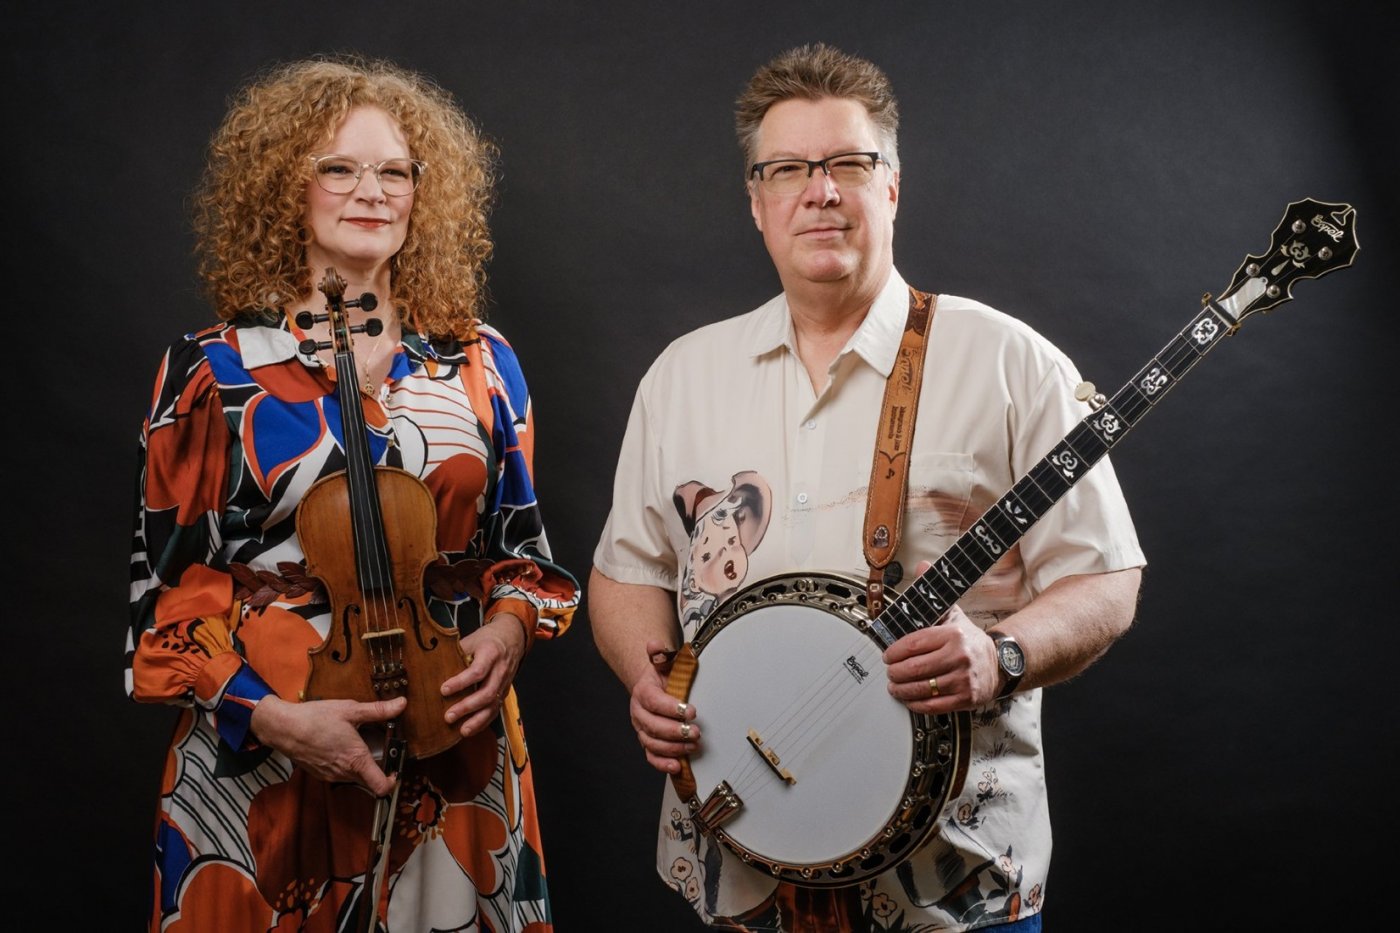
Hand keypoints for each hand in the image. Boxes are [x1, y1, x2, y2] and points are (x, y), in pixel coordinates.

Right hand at [250, 694, 406, 795]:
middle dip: (378, 768)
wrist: (283, 728)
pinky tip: (341, 747)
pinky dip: (346, 766)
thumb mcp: (351, 710)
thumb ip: (379, 710)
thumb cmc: (315, 718)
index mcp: (356, 759)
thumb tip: (402, 704)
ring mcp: (331, 776)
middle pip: (369, 782)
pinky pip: (340, 775)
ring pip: (355, 778)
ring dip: (361, 766)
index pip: (381, 787)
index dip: (393, 782)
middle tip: (379, 749)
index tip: (395, 769)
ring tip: (358, 744)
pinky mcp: (320, 775)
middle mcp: (344, 773)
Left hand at [440, 613, 526, 737]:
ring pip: (493, 705)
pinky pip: (495, 710)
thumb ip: (457, 653)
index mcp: (491, 653)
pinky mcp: (504, 692)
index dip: (461, 682)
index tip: (443, 690)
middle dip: (467, 707)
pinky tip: (470, 729)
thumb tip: (433, 666)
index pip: (477, 671)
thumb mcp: (472, 639)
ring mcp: (504, 683)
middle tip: (448, 716)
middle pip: (487, 692)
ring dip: (477, 720)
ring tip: (462, 730)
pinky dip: (483, 722)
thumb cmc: (488, 639)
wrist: (512, 637)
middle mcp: (500, 670)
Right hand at [628, 639, 697, 774]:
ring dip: (673, 747)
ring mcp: (642, 729)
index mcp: (643, 692)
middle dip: (675, 731)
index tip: (691, 710)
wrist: (653, 687)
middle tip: (695, 732)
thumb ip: (661, 654)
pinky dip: (663, 764)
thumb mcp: (665, 662)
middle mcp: (639, 713)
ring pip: (652, 743)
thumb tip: (654, 645)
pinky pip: (652, 756)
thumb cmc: (664, 676)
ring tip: (692, 746)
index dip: (672, 708)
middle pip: (653, 726)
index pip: (654, 702)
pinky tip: (677, 766)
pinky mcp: (648, 742)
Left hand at [883, 605, 1001, 711]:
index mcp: (952, 635)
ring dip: (902, 690)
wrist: (1000, 663)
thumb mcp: (954, 615)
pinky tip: (909, 700)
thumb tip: (921, 566)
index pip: (913, 644)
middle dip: (895, 672)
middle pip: (914, 668)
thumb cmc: (969, 641)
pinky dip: (916, 704)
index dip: (894, 652)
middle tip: (889, 673)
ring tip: (894, 687)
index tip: (887, 656)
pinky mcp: (966, 698)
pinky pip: (934, 706)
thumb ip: (934, 596)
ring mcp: (963, 679)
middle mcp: (959, 657)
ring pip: (922, 688)